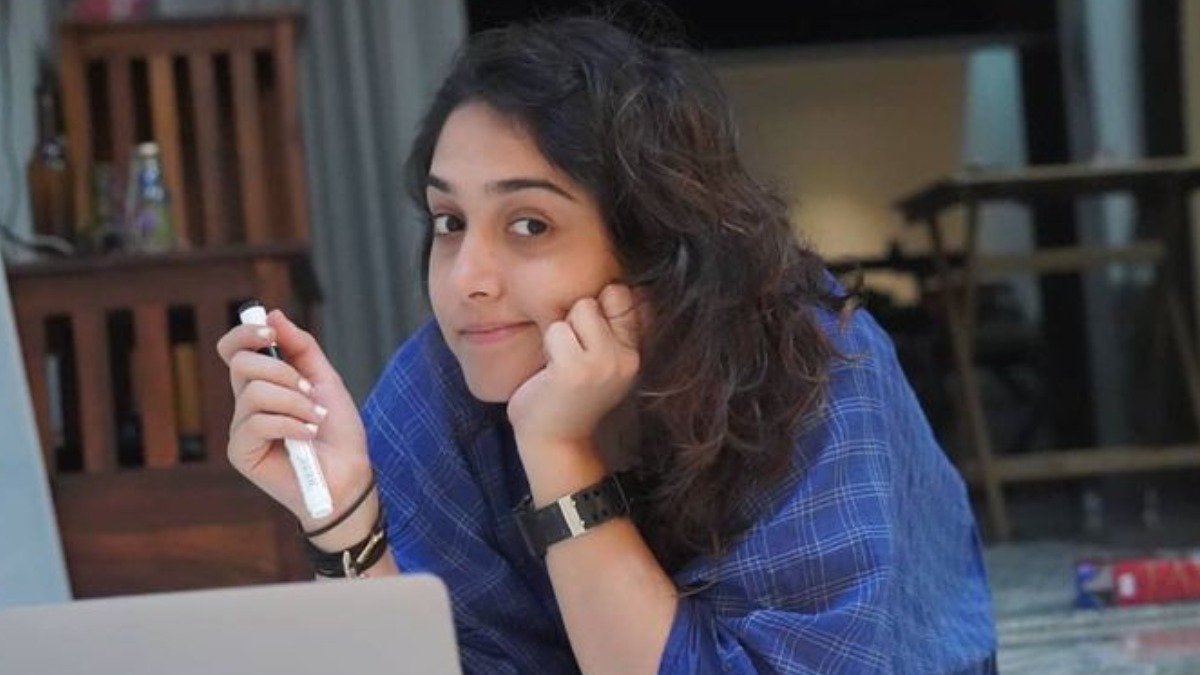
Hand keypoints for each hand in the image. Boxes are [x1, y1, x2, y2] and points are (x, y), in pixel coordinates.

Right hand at [216, 310, 370, 534]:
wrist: (348, 475)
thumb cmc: (338, 433)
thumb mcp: (325, 380)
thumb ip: (301, 347)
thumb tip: (273, 314)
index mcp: (262, 384)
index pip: (234, 349)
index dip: (245, 333)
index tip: (270, 332)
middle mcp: (246, 404)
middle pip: (241, 364)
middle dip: (282, 371)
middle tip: (308, 390)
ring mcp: (241, 428)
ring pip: (253, 392)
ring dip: (293, 402)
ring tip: (315, 419)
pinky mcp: (241, 452)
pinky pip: (258, 422)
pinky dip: (290, 424)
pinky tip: (307, 436)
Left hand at [507, 284, 641, 451]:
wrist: (554, 443)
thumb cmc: (569, 397)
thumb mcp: (604, 362)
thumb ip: (614, 329)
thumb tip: (616, 282)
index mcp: (635, 353)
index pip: (627, 296)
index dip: (601, 304)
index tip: (588, 335)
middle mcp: (626, 358)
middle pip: (601, 297)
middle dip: (578, 318)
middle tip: (571, 353)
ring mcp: (603, 364)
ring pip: (579, 309)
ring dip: (562, 331)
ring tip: (561, 361)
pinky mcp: (575, 370)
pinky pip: (557, 330)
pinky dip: (548, 346)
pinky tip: (550, 372)